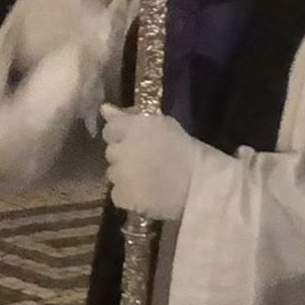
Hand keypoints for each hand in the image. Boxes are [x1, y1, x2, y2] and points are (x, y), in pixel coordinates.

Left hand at [100, 104, 198, 221]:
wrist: (200, 185)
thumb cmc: (188, 151)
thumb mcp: (163, 125)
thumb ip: (129, 117)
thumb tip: (104, 109)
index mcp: (131, 127)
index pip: (110, 128)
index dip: (120, 135)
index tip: (135, 142)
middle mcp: (120, 149)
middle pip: (111, 152)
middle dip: (124, 156)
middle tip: (144, 162)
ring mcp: (119, 175)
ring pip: (113, 174)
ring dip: (125, 175)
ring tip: (146, 180)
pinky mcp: (122, 196)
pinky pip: (117, 194)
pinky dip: (127, 195)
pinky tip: (144, 195)